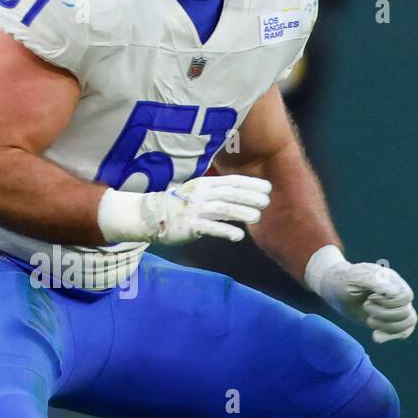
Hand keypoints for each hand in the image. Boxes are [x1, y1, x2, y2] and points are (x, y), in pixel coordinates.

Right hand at [98, 174, 271, 245]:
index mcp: (204, 184)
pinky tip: (239, 235)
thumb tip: (242, 199)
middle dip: (250, 196)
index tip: (267, 188)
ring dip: (241, 212)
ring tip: (256, 217)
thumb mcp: (198, 194)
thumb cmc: (178, 205)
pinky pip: (210, 227)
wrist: (150, 216)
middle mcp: (201, 194)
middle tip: (267, 201)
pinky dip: (226, 230)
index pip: (231, 181)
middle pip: (230, 193)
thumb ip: (217, 195)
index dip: (250, 184)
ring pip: (223, 208)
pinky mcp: (189, 225)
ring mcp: (195, 209)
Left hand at [306, 246, 416, 343]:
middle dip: (384, 314)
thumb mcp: (354, 278)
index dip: (389, 303)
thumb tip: (395, 292)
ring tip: (369, 320)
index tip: (369, 298)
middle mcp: (398, 292)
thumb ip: (374, 282)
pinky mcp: (391, 318)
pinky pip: (404, 331)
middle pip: (406, 312)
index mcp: (392, 280)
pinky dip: (392, 336)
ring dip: (388, 326)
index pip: (406, 297)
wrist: (335, 289)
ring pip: (409, 322)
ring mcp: (396, 305)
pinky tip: (376, 336)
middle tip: (365, 306)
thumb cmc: (343, 281)